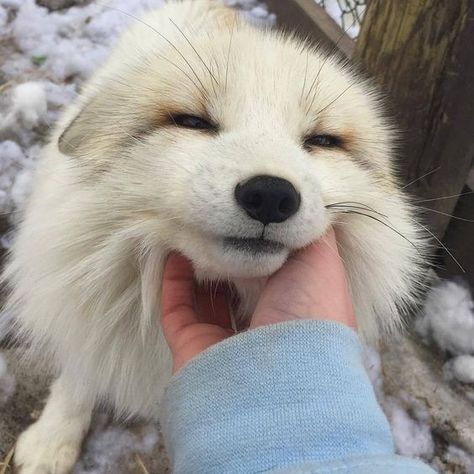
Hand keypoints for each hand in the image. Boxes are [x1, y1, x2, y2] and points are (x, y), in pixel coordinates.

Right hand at [160, 228, 355, 372]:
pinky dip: (172, 281)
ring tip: (188, 231)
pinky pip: (176, 308)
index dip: (260, 242)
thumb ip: (311, 234)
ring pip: (204, 295)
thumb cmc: (311, 311)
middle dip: (225, 252)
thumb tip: (297, 208)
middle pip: (237, 281)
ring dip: (196, 264)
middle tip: (211, 220)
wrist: (285, 371)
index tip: (245, 214)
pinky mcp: (193, 345)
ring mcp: (224, 337)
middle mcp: (261, 323)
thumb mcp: (323, 261)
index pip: (272, 268)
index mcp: (293, 306)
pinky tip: (174, 254)